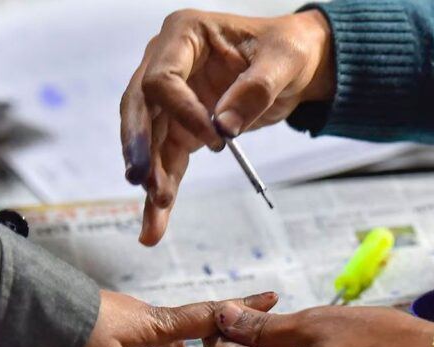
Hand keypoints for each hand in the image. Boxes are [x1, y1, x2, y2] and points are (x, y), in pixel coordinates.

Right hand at [120, 9, 333, 245]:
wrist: (294, 65)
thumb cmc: (287, 49)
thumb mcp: (284, 60)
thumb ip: (256, 89)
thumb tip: (224, 127)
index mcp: (185, 35)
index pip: (162, 78)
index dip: (181, 111)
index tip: (216, 140)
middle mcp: (166, 64)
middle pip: (139, 109)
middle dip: (139, 147)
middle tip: (141, 180)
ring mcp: (169, 100)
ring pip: (148, 142)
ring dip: (151, 179)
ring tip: (155, 214)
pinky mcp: (179, 129)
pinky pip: (165, 162)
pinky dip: (162, 191)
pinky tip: (155, 225)